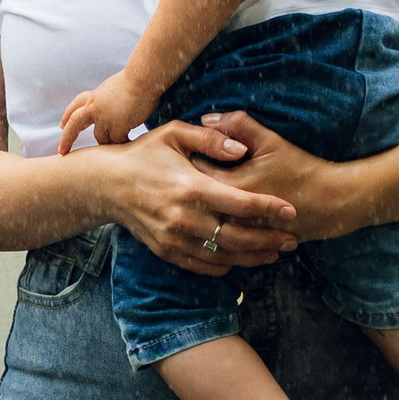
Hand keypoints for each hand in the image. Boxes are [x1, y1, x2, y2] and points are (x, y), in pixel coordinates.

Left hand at [59, 70, 153, 157]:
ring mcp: (104, 118)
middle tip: (62, 150)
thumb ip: (111, 99)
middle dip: (67, 138)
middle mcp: (95, 107)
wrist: (143, 79)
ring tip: (116, 149)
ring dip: (108, 142)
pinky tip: (130, 146)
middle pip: (75, 124)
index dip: (67, 116)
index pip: (76, 106)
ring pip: (100, 138)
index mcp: (95, 96)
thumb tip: (116, 105)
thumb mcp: (115, 87)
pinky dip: (124, 144)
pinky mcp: (117, 127)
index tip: (62, 126)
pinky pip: (118, 142)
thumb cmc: (137, 79)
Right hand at [96, 123, 296, 275]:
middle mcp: (184, 218)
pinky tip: (242, 259)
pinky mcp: (166, 251)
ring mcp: (174, 238)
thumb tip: (242, 149)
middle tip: (292, 239)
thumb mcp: (174, 133)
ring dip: (253, 257)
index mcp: (191, 187)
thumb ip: (211, 139)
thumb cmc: (144, 154)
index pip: (241, 203)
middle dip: (269, 240)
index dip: (270, 208)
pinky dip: (226, 265)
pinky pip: (203, 266)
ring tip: (275, 253)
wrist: (106, 185)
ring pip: (224, 256)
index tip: (291, 211)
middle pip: (238, 236)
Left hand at [186, 112, 368, 245]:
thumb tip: (208, 117)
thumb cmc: (301, 169)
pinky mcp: (247, 244)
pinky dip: (212, 227)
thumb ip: (238, 125)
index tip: (188, 151)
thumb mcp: (270, 141)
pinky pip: (220, 238)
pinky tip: (212, 214)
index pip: (193, 171)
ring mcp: (239, 233)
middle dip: (187, 187)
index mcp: (232, 185)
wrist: (331, 204)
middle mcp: (231, 214)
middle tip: (183, 173)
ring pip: (205, 223)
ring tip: (195, 194)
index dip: (188, 159)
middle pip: (194, 200)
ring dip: (198, 208)